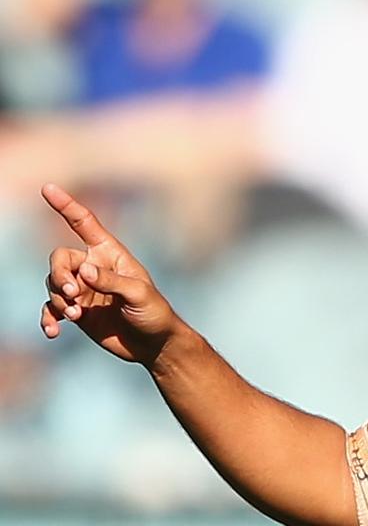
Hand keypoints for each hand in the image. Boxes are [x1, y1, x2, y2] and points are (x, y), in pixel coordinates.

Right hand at [39, 183, 181, 365]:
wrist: (153, 344)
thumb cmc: (154, 313)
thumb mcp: (139, 295)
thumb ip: (112, 282)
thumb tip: (84, 272)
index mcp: (110, 254)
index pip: (85, 224)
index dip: (66, 205)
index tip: (47, 188)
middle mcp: (93, 268)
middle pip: (60, 259)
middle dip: (59, 275)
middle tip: (72, 294)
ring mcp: (83, 289)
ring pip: (52, 284)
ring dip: (58, 300)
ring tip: (76, 316)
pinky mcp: (75, 311)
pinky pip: (51, 309)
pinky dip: (48, 318)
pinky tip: (53, 332)